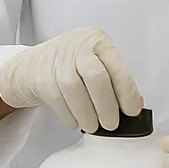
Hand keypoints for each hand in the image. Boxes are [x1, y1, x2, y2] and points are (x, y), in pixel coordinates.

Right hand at [0, 27, 142, 132]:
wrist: (33, 65)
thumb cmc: (72, 65)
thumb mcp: (96, 63)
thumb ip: (116, 80)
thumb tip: (136, 103)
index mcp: (97, 41)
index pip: (116, 66)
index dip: (126, 91)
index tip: (132, 111)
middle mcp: (78, 46)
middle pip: (96, 77)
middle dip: (106, 105)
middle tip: (111, 124)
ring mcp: (57, 60)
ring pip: (75, 90)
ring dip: (87, 114)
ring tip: (93, 126)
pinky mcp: (42, 77)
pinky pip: (58, 100)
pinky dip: (69, 116)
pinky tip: (75, 121)